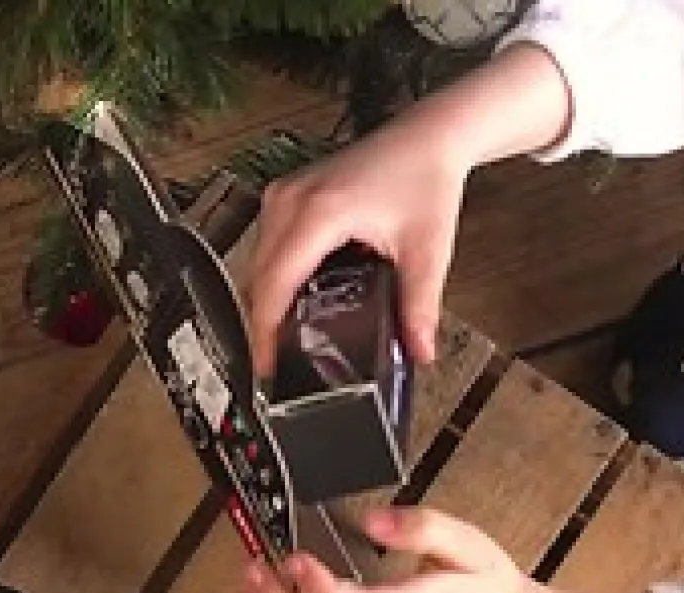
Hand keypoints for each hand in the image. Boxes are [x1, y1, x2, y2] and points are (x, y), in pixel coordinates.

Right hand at [248, 105, 466, 376]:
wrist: (425, 137)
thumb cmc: (423, 176)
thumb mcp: (426, 251)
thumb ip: (420, 308)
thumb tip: (418, 350)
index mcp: (318, 212)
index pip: (275, 285)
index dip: (266, 332)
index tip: (267, 365)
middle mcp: (291, 200)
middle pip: (258, 278)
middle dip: (263, 323)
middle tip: (276, 364)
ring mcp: (284, 194)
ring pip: (257, 263)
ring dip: (265, 301)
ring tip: (280, 340)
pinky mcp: (287, 196)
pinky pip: (266, 246)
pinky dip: (273, 278)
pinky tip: (289, 302)